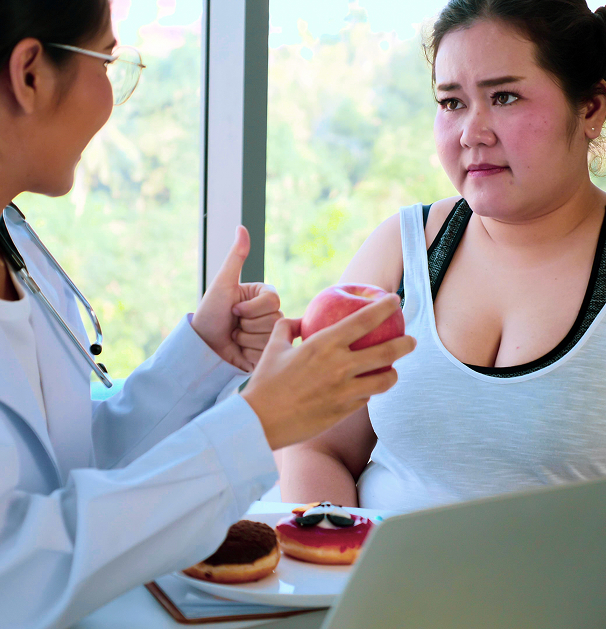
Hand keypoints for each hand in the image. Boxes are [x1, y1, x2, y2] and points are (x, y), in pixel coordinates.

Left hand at [190, 226, 281, 370]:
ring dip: (246, 339)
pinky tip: (238, 350)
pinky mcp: (266, 353)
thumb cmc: (210, 312)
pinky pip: (265, 354)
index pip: (273, 300)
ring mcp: (269, 335)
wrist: (201, 345)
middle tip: (233, 324)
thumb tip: (242, 227)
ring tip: (234, 337)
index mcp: (263, 296)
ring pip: (269, 338)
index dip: (251, 307)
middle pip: (274, 320)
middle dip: (247, 324)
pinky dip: (248, 353)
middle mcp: (270, 314)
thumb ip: (236, 257)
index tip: (233, 308)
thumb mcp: (223, 283)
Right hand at [241, 294, 415, 449]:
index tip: (395, 300)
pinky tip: (367, 389)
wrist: (260, 422)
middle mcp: (340, 366)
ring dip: (393, 374)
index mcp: (324, 344)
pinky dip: (369, 392)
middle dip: (405, 344)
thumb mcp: (274, 347)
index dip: (384, 307)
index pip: (364, 320)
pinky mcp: (345, 411)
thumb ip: (288, 328)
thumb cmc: (266, 381)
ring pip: (384, 381)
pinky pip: (366, 398)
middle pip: (387, 352)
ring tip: (393, 371)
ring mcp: (345, 391)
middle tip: (411, 340)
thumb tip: (300, 321)